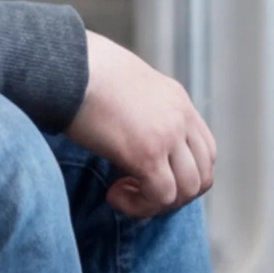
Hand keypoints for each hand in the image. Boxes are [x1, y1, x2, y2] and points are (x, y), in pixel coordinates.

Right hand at [67, 33, 217, 217]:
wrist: (68, 66)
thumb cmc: (83, 75)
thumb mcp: (127, 87)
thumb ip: (141, 111)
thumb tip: (132, 138)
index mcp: (178, 101)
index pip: (206, 151)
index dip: (183, 175)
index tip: (149, 176)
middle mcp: (180, 118)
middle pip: (202, 176)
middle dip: (172, 196)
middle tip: (137, 191)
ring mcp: (167, 136)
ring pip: (186, 191)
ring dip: (155, 203)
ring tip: (122, 192)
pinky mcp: (147, 153)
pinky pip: (161, 197)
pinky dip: (139, 206)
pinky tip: (113, 195)